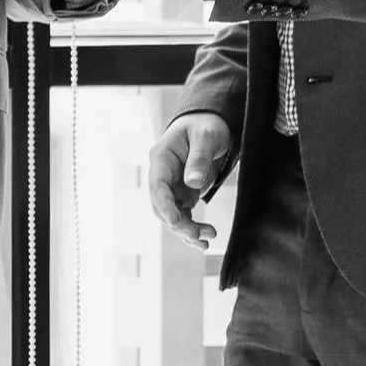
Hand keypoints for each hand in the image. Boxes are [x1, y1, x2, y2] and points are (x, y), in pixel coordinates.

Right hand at [148, 113, 234, 249]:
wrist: (208, 124)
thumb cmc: (205, 126)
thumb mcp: (206, 136)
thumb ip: (199, 158)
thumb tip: (193, 182)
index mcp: (161, 158)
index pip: (157, 187)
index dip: (165, 207)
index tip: (177, 222)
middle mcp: (162, 175)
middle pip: (161, 207)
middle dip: (178, 225)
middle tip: (199, 236)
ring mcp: (171, 187)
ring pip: (171, 216)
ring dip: (186, 231)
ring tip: (206, 241)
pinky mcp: (182, 194)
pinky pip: (182, 216)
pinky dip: (192, 229)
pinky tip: (204, 238)